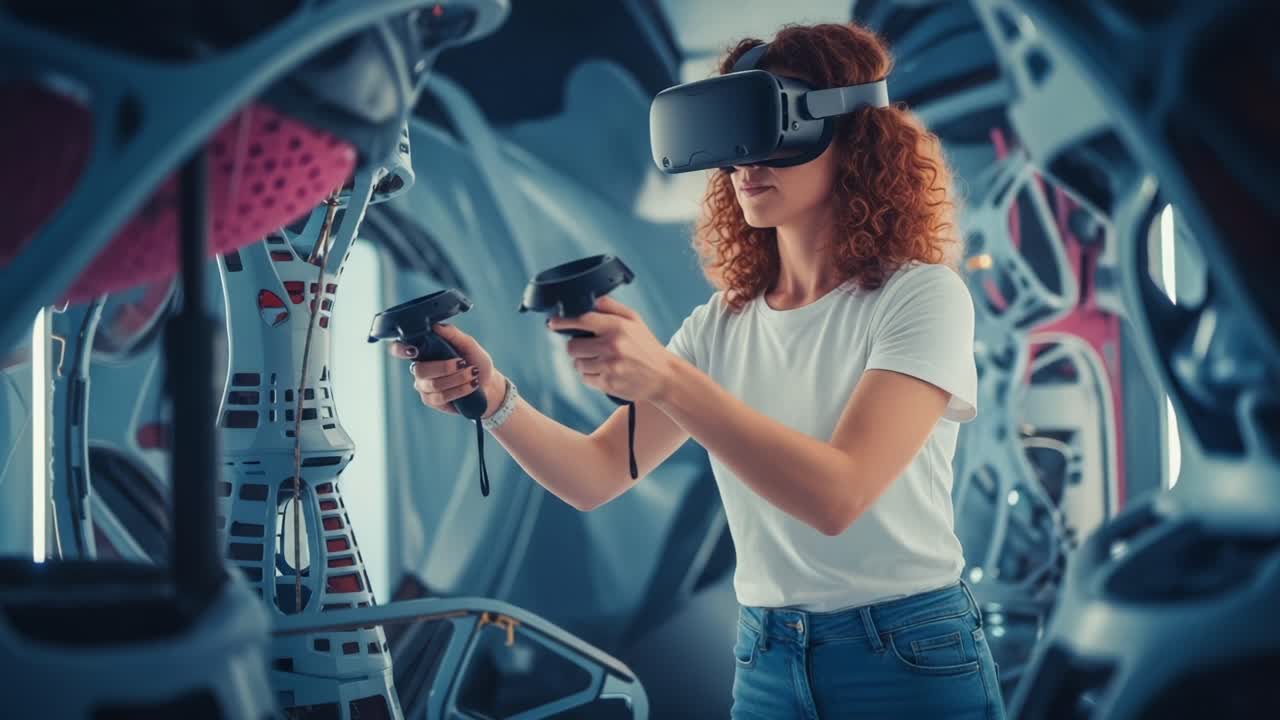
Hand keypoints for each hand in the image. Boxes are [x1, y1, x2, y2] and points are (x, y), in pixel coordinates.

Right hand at [389, 324, 504, 416]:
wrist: (489, 384)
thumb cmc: (476, 361)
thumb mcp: (469, 344)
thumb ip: (453, 334)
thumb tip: (435, 326)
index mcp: (425, 351)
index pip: (400, 349)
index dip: (400, 349)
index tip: (414, 351)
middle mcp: (420, 368)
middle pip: (420, 370)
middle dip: (444, 367)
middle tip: (463, 363)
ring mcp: (424, 386)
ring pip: (432, 384)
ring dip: (456, 379)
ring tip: (473, 374)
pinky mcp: (432, 401)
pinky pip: (440, 398)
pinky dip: (458, 390)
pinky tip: (471, 386)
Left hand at [547, 296, 674, 402]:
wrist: (664, 376)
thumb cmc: (646, 347)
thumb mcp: (635, 321)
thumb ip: (612, 307)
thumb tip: (593, 299)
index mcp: (617, 327)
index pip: (582, 320)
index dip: (563, 321)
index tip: (552, 323)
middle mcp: (612, 345)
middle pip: (573, 346)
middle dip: (576, 346)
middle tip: (587, 347)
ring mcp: (609, 366)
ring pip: (577, 364)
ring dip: (583, 362)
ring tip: (600, 360)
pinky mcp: (608, 383)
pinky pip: (585, 378)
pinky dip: (591, 376)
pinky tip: (605, 372)